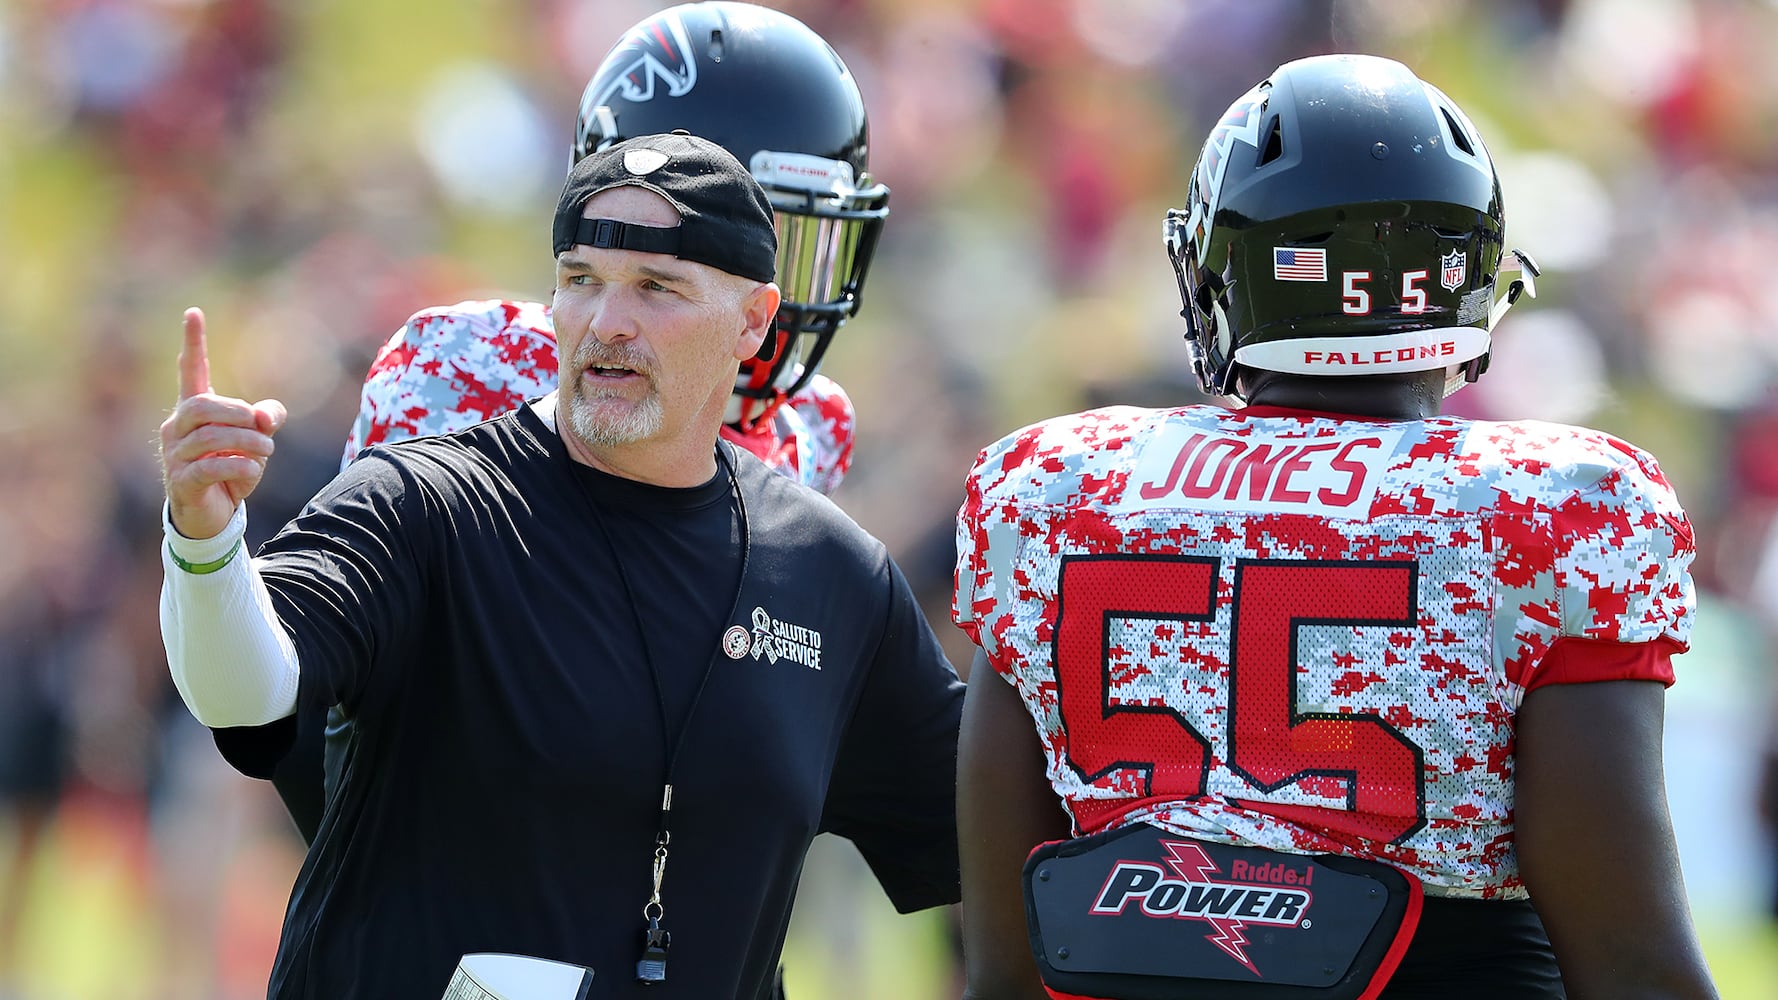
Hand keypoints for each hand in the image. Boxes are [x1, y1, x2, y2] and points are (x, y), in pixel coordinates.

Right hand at [158, 308, 287, 539]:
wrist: (213, 515)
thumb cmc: (232, 469)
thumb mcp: (256, 440)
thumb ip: (267, 419)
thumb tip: (266, 417)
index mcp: (194, 411)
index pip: (191, 372)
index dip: (193, 343)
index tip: (194, 312)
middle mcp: (177, 428)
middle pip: (204, 405)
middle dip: (239, 413)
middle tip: (264, 430)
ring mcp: (174, 456)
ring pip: (211, 437)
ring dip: (248, 443)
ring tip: (266, 452)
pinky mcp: (181, 482)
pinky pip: (211, 467)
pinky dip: (240, 467)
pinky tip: (252, 471)